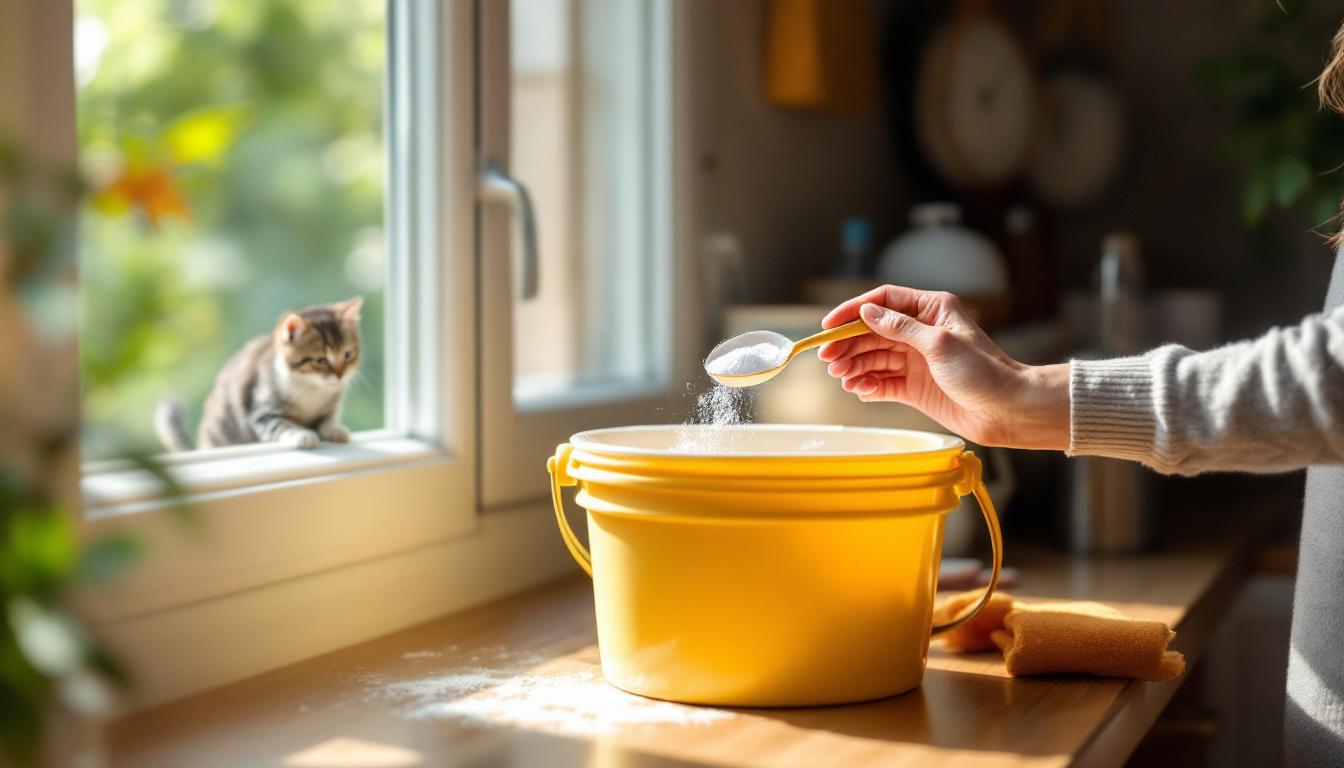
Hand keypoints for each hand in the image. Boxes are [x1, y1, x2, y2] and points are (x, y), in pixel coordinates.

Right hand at [817, 285, 1069, 449]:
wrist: (1007, 410)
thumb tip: (867, 313)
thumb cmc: (984, 371)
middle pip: (873, 332)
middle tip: (827, 359)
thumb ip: (900, 328)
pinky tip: (858, 389)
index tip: (829, 325)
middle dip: (848, 344)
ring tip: (840, 377)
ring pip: (874, 358)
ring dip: (855, 366)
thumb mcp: (939, 343)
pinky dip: (868, 385)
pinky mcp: (915, 387)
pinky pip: (883, 382)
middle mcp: (921, 332)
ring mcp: (917, 360)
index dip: (853, 310)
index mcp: (931, 310)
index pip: (884, 301)